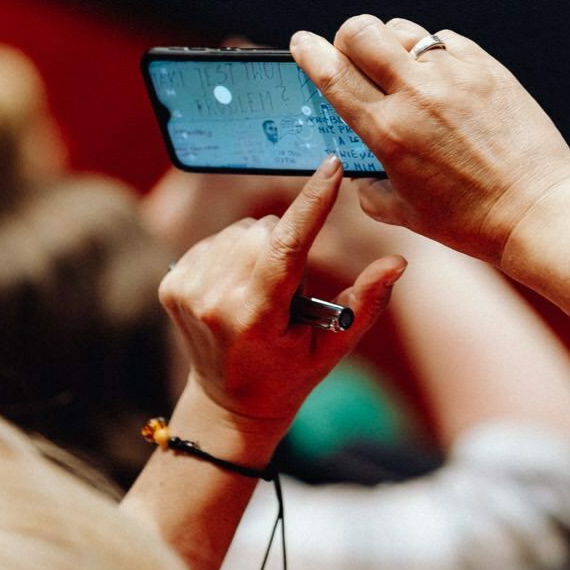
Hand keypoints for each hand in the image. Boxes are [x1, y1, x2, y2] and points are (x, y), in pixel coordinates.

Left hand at [158, 157, 404, 440]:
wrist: (227, 403)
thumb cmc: (290, 374)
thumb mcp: (334, 346)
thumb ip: (365, 302)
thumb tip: (397, 262)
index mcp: (256, 317)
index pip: (286, 246)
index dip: (313, 202)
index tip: (332, 166)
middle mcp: (215, 300)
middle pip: (266, 230)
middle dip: (286, 243)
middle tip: (290, 289)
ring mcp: (188, 290)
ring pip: (242, 230)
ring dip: (261, 247)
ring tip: (263, 291)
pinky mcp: (173, 282)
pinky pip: (218, 239)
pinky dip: (235, 253)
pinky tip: (239, 287)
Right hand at [290, 15, 569, 265]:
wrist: (537, 211)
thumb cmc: (470, 221)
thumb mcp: (404, 212)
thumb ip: (369, 186)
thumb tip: (357, 166)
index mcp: (388, 131)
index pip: (333, 74)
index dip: (310, 52)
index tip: (302, 42)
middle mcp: (417, 94)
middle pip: (361, 31)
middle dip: (347, 39)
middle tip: (353, 57)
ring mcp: (455, 75)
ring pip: (403, 29)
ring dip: (390, 44)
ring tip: (399, 70)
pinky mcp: (488, 67)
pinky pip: (446, 40)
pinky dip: (434, 53)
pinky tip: (441, 78)